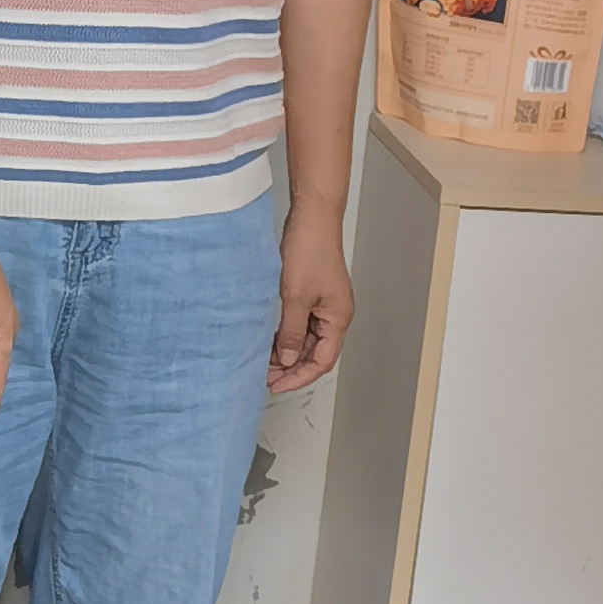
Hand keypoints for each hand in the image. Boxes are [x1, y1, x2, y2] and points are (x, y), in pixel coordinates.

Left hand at [269, 203, 354, 393]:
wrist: (312, 217)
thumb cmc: (310, 249)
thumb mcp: (295, 298)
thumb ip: (292, 333)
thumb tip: (288, 359)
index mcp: (338, 318)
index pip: (322, 361)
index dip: (299, 377)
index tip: (277, 385)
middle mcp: (335, 313)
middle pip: (316, 353)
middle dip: (291, 367)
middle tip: (266, 376)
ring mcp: (324, 304)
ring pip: (307, 339)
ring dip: (288, 352)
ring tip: (264, 360)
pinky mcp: (313, 293)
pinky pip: (301, 323)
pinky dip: (286, 334)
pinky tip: (269, 338)